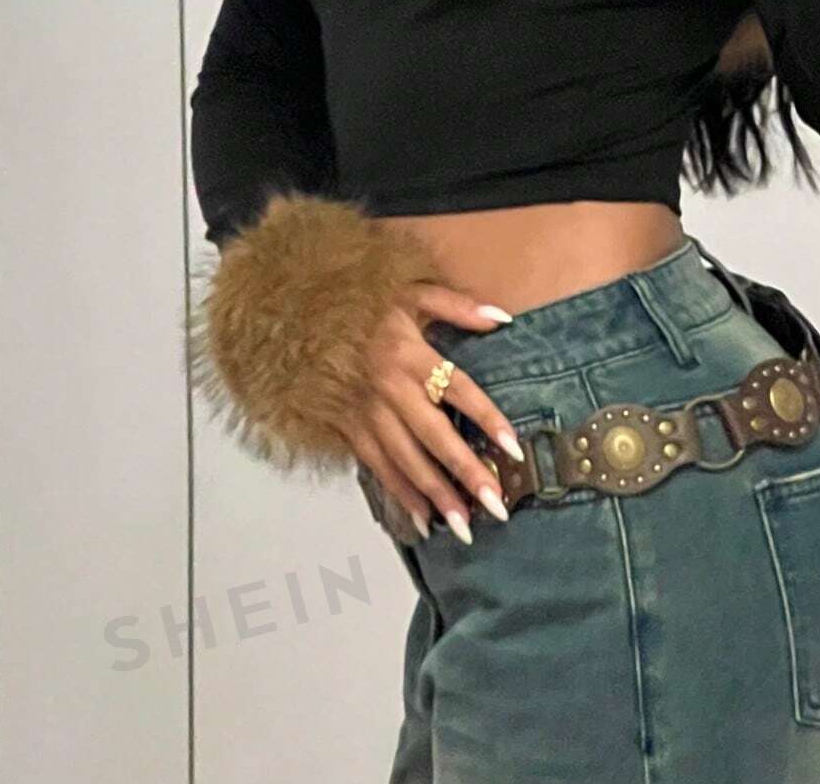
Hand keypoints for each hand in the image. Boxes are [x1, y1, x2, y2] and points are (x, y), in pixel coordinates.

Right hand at [346, 280, 524, 545]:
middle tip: (497, 506)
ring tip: (465, 527)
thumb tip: (501, 318)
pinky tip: (425, 520)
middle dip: (466, 473)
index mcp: (409, 353)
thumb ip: (458, 305)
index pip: (458, 390)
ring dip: (436, 495)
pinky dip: (401, 495)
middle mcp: (389, 388)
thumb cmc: (366, 306)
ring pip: (406, 461)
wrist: (306, 319)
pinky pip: (378, 467)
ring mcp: (367, 413)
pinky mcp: (350, 429)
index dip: (487, 419)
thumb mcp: (412, 292)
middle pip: (434, 436)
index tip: (514, 449)